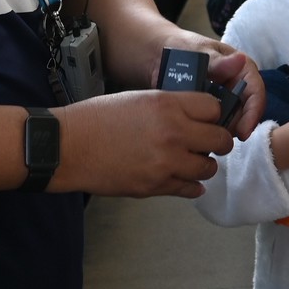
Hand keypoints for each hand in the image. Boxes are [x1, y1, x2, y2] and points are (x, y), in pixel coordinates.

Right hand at [47, 91, 234, 199]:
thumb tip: (195, 119)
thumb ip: (171, 107)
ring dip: (204, 165)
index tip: (209, 120)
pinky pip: (190, 189)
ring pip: (208, 168)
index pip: (214, 108)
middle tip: (209, 144)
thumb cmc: (97, 118)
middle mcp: (173, 132)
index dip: (214, 114)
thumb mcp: (139, 98)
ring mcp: (166, 162)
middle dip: (218, 142)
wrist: (69, 146)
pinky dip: (191, 186)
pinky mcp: (156, 186)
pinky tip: (185, 180)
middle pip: (220, 140)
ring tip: (191, 162)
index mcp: (168, 104)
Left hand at [142, 39, 265, 137]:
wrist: (157, 55)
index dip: (252, 114)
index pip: (255, 93)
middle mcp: (237, 86)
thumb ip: (217, 61)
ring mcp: (224, 100)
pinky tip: (196, 134)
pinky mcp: (210, 111)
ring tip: (203, 136)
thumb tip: (239, 61)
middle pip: (245, 112)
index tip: (243, 132)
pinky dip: (208, 131)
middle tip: (218, 138)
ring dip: (221, 131)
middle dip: (236, 127)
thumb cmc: (181, 48)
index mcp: (241, 69)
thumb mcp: (198, 52)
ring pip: (231, 122)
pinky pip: (215, 125)